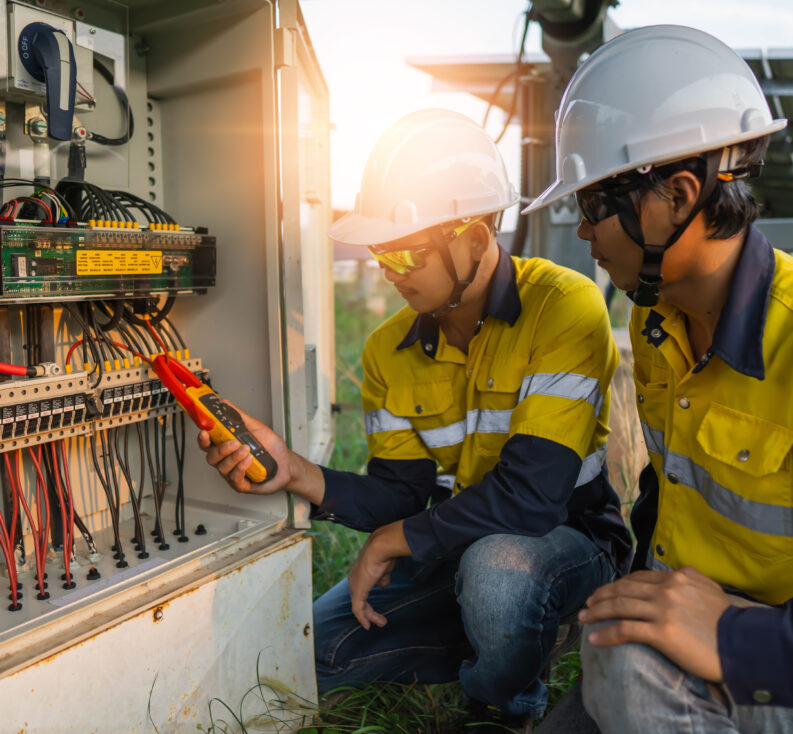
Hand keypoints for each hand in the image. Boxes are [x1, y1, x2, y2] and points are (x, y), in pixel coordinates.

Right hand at [196, 402, 291, 493]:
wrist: (287, 464)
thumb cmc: (271, 448)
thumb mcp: (256, 427)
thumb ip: (239, 416)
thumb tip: (225, 403)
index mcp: (227, 446)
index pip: (208, 443)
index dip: (203, 438)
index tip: (204, 432)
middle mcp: (227, 460)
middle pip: (211, 457)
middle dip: (220, 449)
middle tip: (234, 442)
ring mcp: (233, 473)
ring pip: (222, 468)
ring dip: (234, 457)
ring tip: (247, 450)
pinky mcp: (241, 485)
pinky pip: (234, 478)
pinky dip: (241, 468)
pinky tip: (249, 461)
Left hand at [347, 521, 409, 629]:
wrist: (380, 549)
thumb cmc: (384, 554)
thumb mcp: (384, 568)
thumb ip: (383, 577)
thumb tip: (383, 584)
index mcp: (359, 572)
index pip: (362, 590)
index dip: (368, 601)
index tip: (376, 609)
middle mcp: (353, 579)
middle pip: (359, 600)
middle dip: (370, 611)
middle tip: (381, 620)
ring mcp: (354, 586)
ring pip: (359, 606)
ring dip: (371, 616)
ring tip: (382, 622)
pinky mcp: (357, 592)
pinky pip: (358, 609)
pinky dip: (363, 618)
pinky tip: (368, 625)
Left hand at [578, 566, 730, 681]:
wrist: (741, 644)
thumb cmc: (727, 621)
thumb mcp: (710, 588)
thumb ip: (690, 577)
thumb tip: (677, 571)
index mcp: (675, 578)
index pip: (637, 578)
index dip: (617, 585)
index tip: (605, 593)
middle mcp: (665, 590)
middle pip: (623, 589)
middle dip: (601, 596)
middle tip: (587, 604)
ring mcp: (662, 610)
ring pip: (619, 606)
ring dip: (597, 612)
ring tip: (583, 619)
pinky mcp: (661, 632)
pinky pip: (625, 630)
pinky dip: (606, 633)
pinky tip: (594, 639)